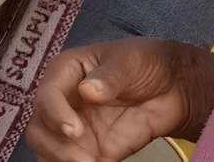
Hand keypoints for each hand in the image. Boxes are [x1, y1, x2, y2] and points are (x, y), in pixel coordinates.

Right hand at [26, 38, 213, 161]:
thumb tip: (88, 91)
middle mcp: (64, 103)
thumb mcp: (131, 60)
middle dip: (55, 147)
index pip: (47, 94)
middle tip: (82, 158)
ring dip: (61, 161)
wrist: (174, 88)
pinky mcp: (90, 151)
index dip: (55, 113)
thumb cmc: (147, 62)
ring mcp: (74, 130)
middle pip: (39, 129)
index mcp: (67, 72)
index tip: (74, 129)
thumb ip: (111, 76)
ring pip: (47, 152)